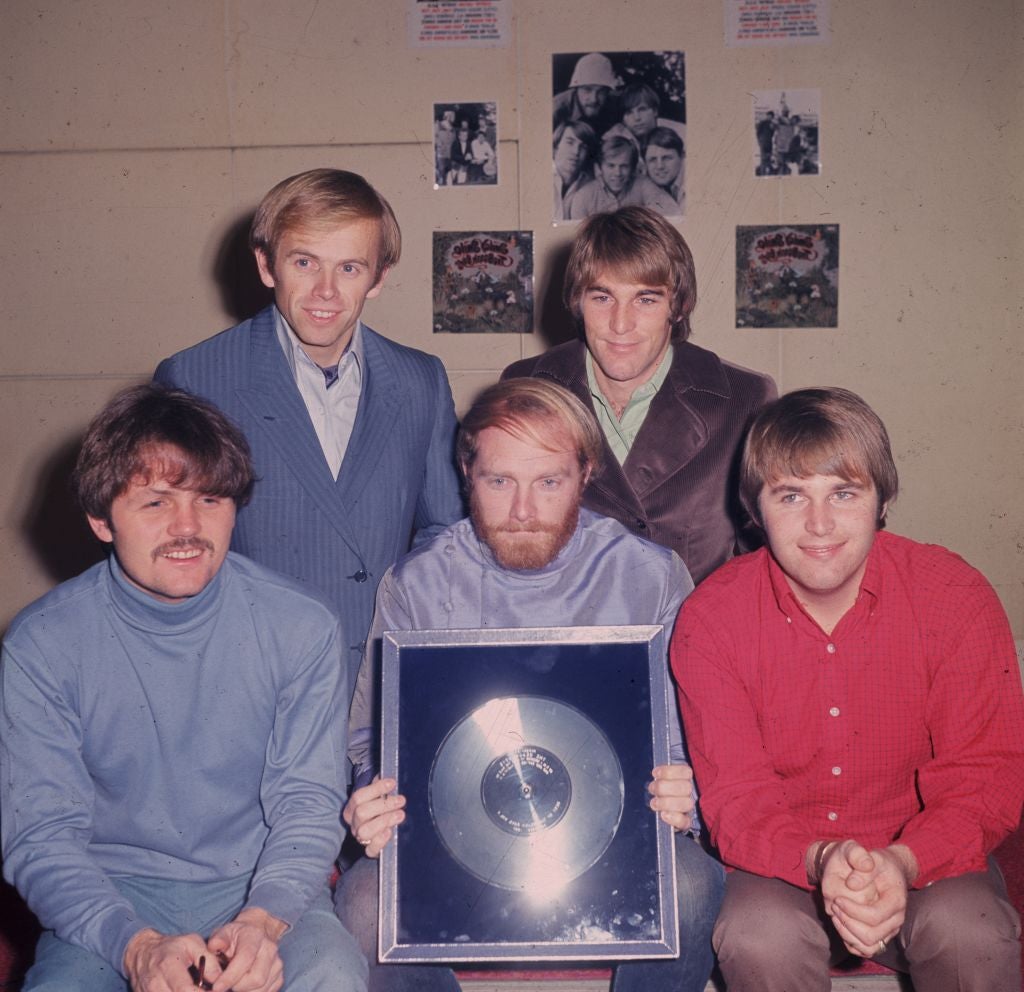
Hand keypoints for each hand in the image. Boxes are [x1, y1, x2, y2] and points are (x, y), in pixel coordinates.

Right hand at [123, 928, 208, 991]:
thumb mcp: (192, 943)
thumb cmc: (170, 947)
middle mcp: (155, 984)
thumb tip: (220, 980)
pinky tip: (188, 991)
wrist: (142, 953)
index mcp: (168, 966)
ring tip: (197, 989)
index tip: (215, 991)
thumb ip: (208, 960)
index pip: (184, 989)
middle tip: (207, 990)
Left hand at [206, 907, 285, 991]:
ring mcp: (277, 963)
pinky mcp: (279, 976)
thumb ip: (217, 941)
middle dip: (237, 987)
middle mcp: (270, 949)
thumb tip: (213, 952)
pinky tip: (244, 986)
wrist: (254, 933)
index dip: (230, 976)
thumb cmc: (235, 936)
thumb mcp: (223, 932)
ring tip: (234, 983)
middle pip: (257, 979)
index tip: (216, 987)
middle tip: (225, 984)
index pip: (246, 958)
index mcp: (255, 936)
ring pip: (261, 989)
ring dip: (244, 991)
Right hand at [342, 776, 405, 857]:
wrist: (383, 831)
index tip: (392, 783)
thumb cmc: (381, 809)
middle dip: (383, 805)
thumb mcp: (379, 796)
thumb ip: (381, 787)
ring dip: (384, 821)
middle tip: (401, 800)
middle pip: (362, 813)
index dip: (375, 789)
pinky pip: (370, 850)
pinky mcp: (370, 851)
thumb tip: (388, 774)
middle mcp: (354, 823)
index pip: (358, 797)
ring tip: (400, 814)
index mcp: (352, 808)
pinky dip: (380, 841)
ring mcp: (361, 838)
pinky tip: (390, 832)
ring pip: (365, 831)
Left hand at [647, 763, 694, 831]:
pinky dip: (674, 818)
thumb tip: (656, 773)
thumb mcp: (660, 779)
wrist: (662, 811)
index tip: (655, 774)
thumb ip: (661, 775)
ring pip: (686, 803)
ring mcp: (689, 808)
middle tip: (652, 789)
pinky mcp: (686, 822)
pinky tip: (664, 815)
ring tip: (654, 803)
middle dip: (664, 787)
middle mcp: (691, 792)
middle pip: (686, 787)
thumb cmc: (660, 790)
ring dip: (667, 802)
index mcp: (686, 778)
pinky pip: (685, 821)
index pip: (686, 772)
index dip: (669, 772)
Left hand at [819, 841, 914, 956]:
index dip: (852, 910)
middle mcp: (896, 920)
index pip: (874, 916)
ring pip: (868, 947)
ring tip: (835, 914)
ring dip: (846, 933)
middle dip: (847, 922)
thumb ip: (860, 861)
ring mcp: (889, 930)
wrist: (887, 870)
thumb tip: (852, 884)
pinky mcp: (881, 935)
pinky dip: (850, 940)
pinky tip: (840, 922)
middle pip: (871, 936)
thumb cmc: (878, 862)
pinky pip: (865, 949)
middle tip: (834, 905)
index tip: (837, 898)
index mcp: (896, 901)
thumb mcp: (870, 854)